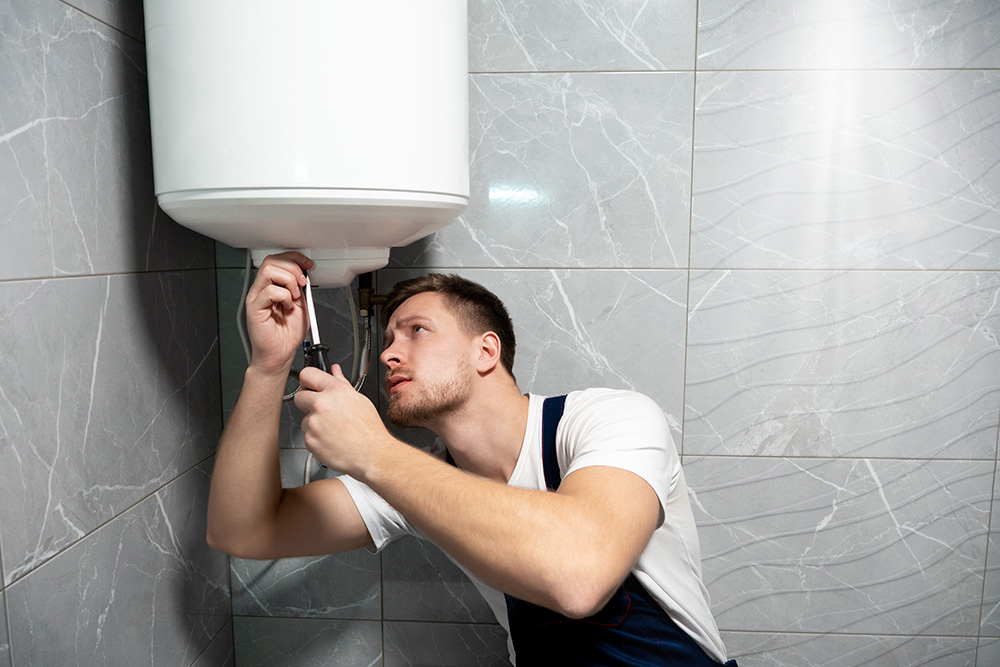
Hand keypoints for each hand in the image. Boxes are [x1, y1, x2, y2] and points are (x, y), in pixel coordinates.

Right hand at [245, 252, 313, 376]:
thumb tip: (303, 274)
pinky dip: (284, 296)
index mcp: (272, 287)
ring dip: (289, 281)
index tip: (308, 264)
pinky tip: (287, 306)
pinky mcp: (255, 308)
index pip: (277, 260)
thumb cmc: (287, 335)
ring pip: (269, 271)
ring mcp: (256, 298)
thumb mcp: (301, 305)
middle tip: (302, 284)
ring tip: (294, 297)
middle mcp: (261, 290)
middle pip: (272, 261)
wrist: (280, 355)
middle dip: (293, 268)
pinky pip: (269, 291)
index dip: (294, 258)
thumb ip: (299, 288)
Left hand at [294, 365, 394, 477]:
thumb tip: (335, 371)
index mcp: (334, 390)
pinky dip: (316, 439)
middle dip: (307, 403)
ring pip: (304, 419)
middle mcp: (321, 404)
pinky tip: (331, 439)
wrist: (372, 454)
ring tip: (334, 430)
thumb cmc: (369, 430)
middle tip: (323, 411)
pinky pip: (307, 436)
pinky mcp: (309, 440)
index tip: (309, 387)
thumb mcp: (359, 399)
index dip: (307, 381)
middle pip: (299, 396)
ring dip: (314, 423)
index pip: (307, 374)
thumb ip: (341, 383)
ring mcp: (313, 423)